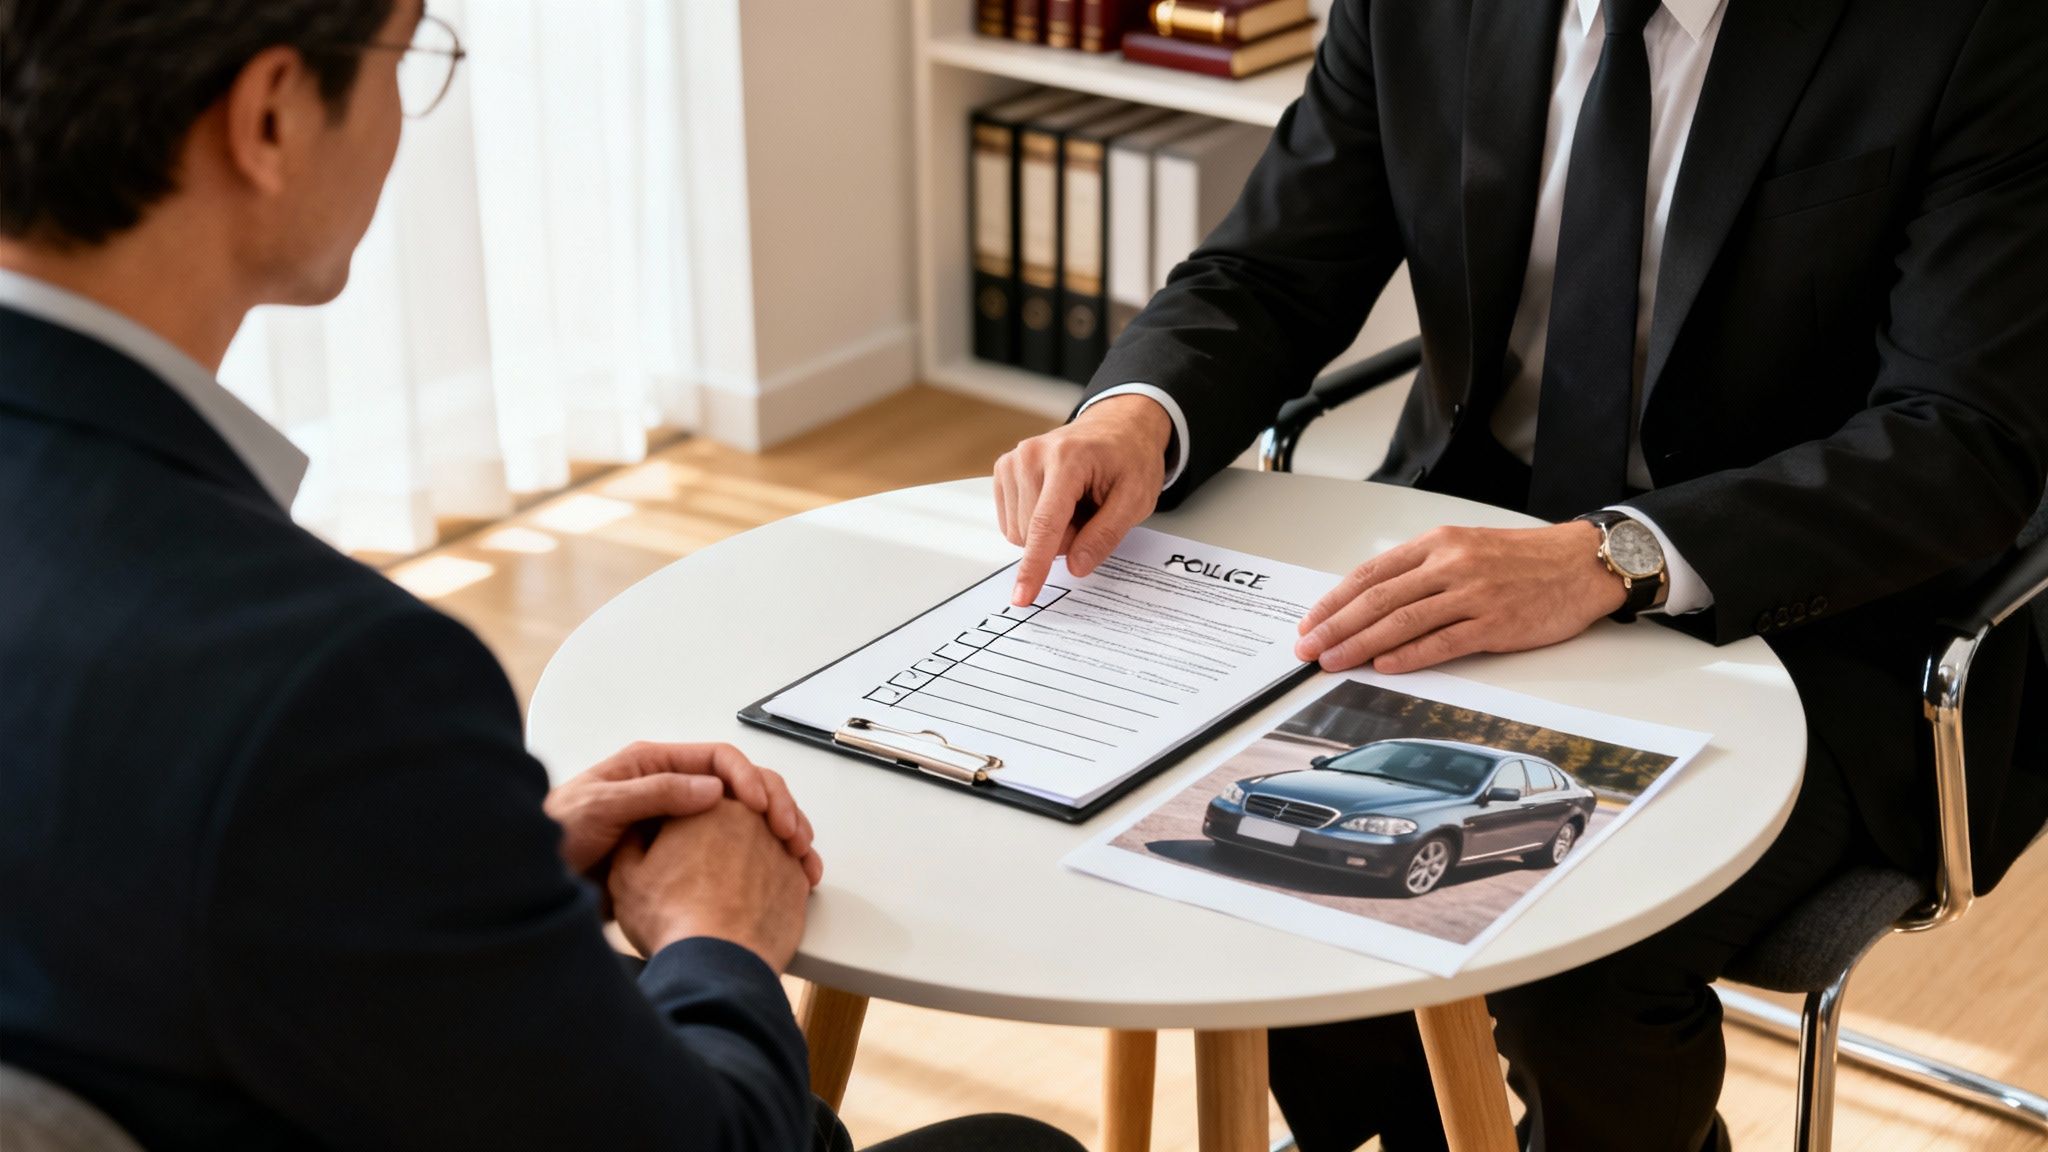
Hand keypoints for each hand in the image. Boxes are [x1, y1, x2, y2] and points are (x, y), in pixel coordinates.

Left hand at [544, 742, 820, 885]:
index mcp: (655, 765)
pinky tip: (778, 871)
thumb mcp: (600, 806)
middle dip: (774, 804)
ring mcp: (681, 822)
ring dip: (776, 831)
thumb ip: (654, 793)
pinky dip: (761, 856)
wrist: (531, 880)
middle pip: (741, 785)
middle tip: (791, 832)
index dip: (748, 779)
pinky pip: (732, 848)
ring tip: (798, 854)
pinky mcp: (682, 855)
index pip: (719, 759)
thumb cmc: (553, 835)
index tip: (761, 807)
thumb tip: (712, 787)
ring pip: (744, 818)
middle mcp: (673, 788)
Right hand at [608, 800, 812, 970]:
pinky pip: (794, 866)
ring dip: (760, 849)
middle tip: (713, 857)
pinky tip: (764, 892)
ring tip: (738, 878)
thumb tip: (637, 832)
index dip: (690, 816)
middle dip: (729, 829)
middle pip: (741, 810)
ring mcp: (780, 847)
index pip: (701, 795)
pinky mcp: (799, 878)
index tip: (685, 837)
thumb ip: (631, 842)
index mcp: (707, 805)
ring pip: (773, 835)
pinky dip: (781, 874)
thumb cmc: (674, 921)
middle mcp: (751, 817)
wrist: (718, 964)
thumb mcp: (627, 877)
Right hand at [995, 395, 1171, 605]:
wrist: (1117, 427)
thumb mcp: (1136, 498)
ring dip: (1050, 533)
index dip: (1034, 566)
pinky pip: (1011, 522)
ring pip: (1018, 532)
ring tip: (1075, 505)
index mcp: (1067, 459)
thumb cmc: (1129, 458)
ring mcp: (1013, 460)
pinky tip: (1057, 503)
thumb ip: (1105, 535)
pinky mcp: (1004, 468)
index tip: (1023, 596)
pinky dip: (1035, 523)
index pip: (1045, 524)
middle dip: (1063, 540)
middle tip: (1090, 515)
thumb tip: (1076, 566)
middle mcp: (1031, 455)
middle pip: (1030, 534)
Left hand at [1294, 522, 1626, 673]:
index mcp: (1438, 543)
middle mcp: (1450, 565)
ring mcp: (1473, 594)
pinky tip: (1385, 666)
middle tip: (1308, 647)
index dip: (1335, 600)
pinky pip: (1442, 642)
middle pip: (1378, 598)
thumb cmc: (1524, 559)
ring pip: (1402, 621)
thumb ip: (1422, 570)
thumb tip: (1373, 601)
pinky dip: (1409, 656)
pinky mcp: (1495, 623)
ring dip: (1361, 645)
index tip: (1311, 621)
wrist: (1580, 563)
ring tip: (1334, 661)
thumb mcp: (1465, 547)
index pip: (1372, 573)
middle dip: (1336, 626)